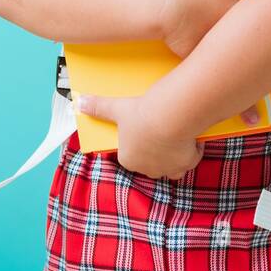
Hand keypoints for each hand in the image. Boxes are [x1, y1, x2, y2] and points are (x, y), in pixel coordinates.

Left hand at [76, 92, 202, 180]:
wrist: (170, 117)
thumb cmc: (142, 114)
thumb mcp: (116, 108)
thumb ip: (98, 107)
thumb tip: (80, 101)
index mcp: (128, 159)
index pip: (129, 156)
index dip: (135, 144)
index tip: (141, 133)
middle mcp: (147, 168)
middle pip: (149, 163)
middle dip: (154, 152)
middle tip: (158, 133)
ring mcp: (167, 168)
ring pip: (169, 168)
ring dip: (172, 157)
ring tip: (175, 139)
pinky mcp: (186, 164)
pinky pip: (188, 161)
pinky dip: (191, 152)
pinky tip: (191, 139)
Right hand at [156, 0, 270, 126]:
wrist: (170, 9)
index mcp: (244, 26)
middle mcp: (234, 47)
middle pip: (262, 66)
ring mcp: (219, 60)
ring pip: (240, 85)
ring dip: (249, 100)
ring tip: (257, 118)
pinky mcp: (202, 68)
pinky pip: (217, 89)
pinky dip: (223, 101)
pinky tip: (227, 113)